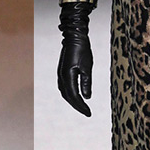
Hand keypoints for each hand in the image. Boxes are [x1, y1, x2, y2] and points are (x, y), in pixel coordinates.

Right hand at [57, 1, 93, 116]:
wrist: (74, 36)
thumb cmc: (82, 49)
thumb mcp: (87, 66)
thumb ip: (86, 82)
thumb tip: (87, 97)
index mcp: (68, 76)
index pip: (74, 96)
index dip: (81, 106)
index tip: (89, 113)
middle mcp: (61, 77)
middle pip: (68, 96)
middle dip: (77, 106)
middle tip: (87, 112)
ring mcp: (60, 74)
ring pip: (65, 93)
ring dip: (73, 101)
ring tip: (82, 107)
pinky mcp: (61, 72)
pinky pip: (64, 87)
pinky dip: (70, 94)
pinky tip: (76, 96)